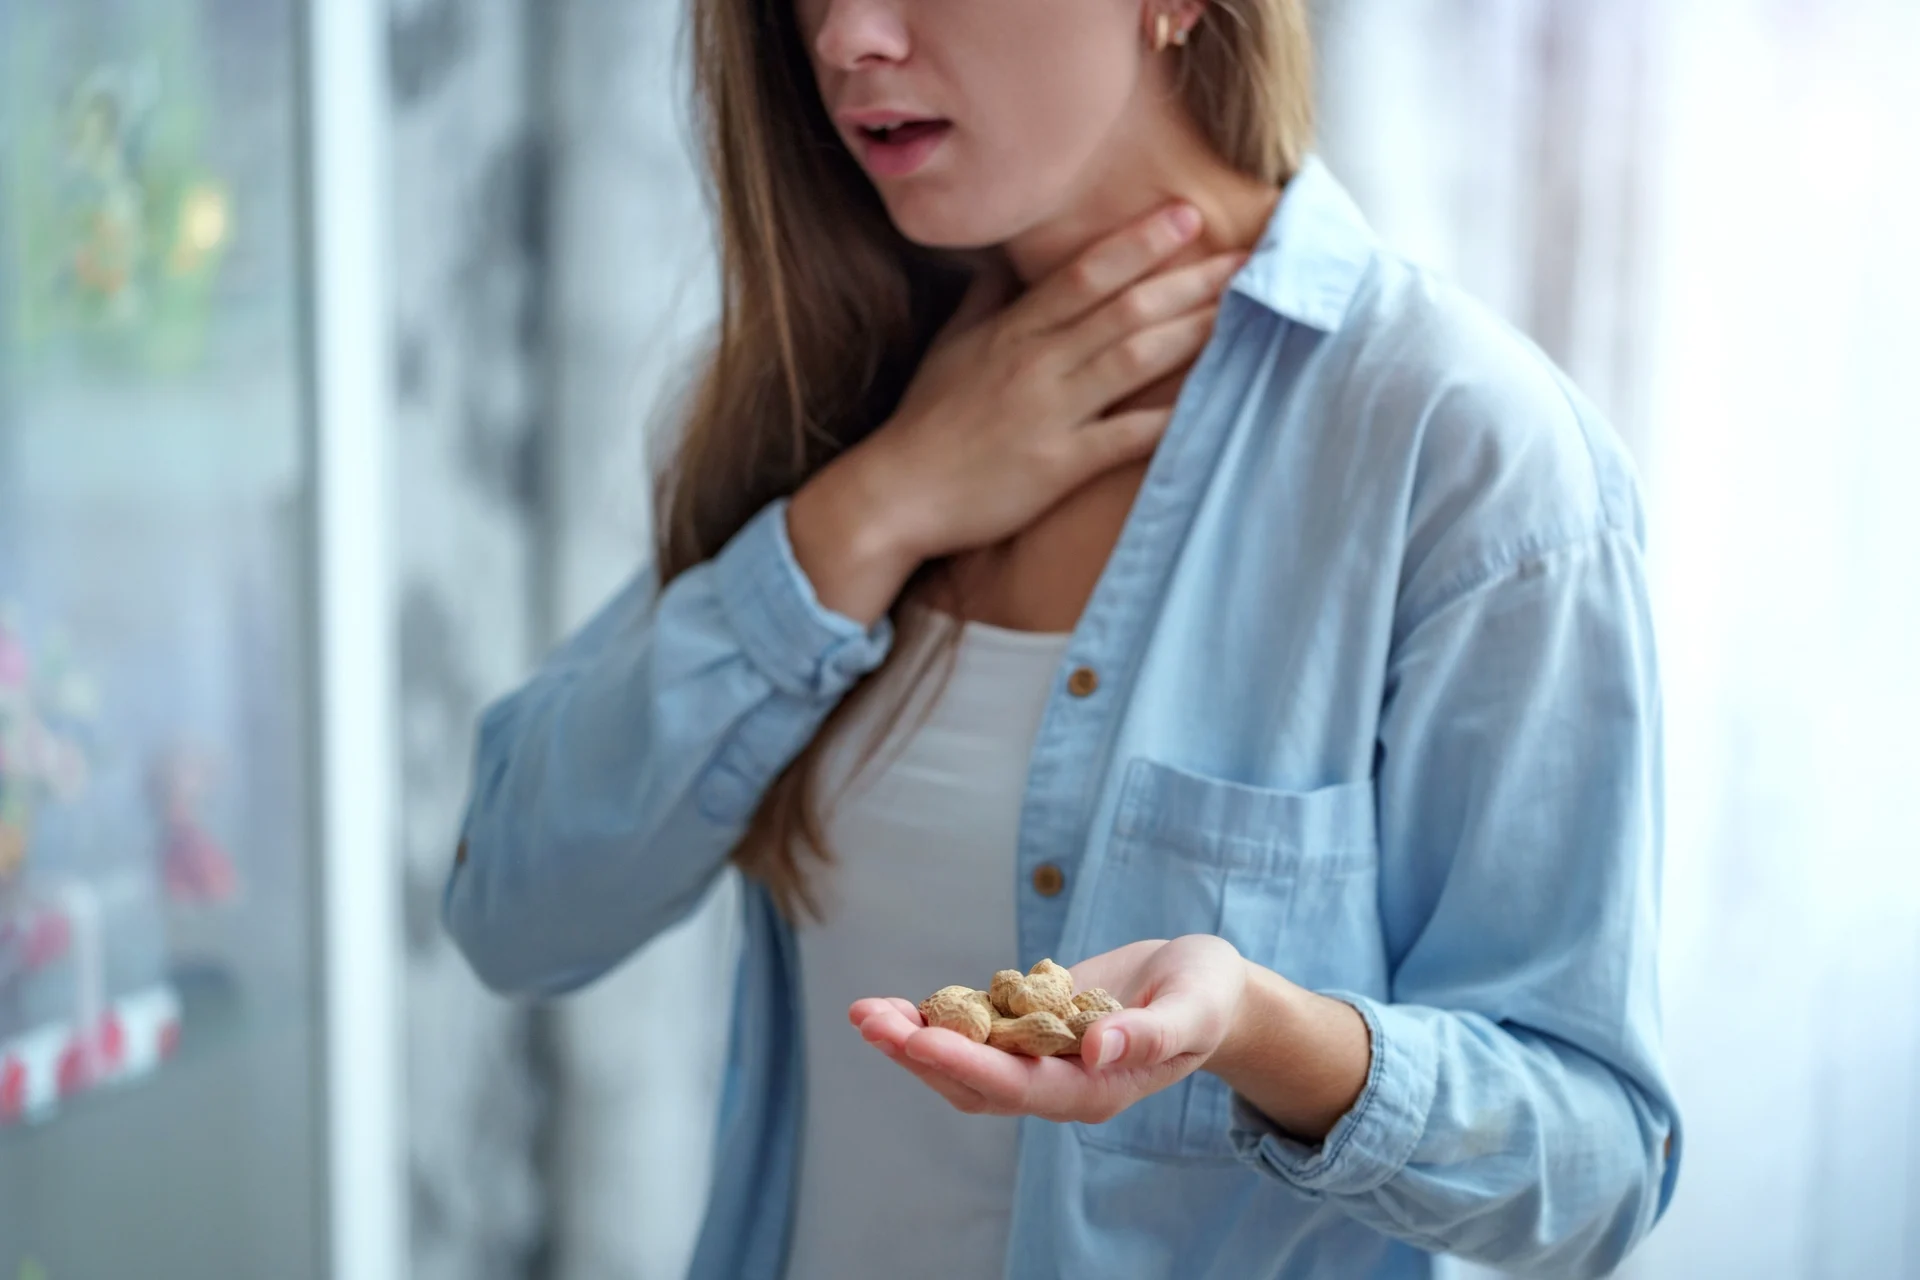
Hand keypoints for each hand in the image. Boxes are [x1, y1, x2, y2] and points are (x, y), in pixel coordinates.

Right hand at [788, 204, 1244, 623]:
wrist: (894, 493)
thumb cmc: (925, 421)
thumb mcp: (951, 347)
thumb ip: (986, 301)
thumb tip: (1008, 261)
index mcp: (1013, 332)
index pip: (1085, 274)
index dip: (1139, 242)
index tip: (1186, 214)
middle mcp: (1036, 363)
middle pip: (1124, 309)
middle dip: (1188, 279)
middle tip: (1245, 255)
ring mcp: (1050, 413)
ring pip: (1132, 360)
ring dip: (1191, 331)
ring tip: (1241, 308)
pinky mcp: (1058, 465)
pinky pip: (1123, 437)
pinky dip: (1166, 419)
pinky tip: (1210, 401)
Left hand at [847, 935, 1249, 1123]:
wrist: (1205, 985)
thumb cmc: (1208, 995)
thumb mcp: (1194, 1008)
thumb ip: (1151, 1034)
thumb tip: (1098, 1050)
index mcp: (1097, 1090)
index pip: (1019, 1087)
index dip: (965, 1065)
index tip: (917, 1040)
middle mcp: (1060, 1086)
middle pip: (975, 1084)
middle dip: (919, 1053)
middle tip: (868, 1019)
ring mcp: (1041, 1062)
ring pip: (964, 1065)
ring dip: (913, 1040)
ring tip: (867, 1012)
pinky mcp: (1030, 1032)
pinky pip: (974, 1035)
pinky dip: (935, 1020)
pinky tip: (897, 1006)